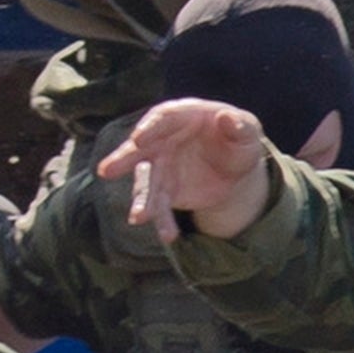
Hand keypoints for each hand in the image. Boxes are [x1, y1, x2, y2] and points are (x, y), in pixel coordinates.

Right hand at [103, 94, 277, 247]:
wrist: (234, 164)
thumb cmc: (237, 137)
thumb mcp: (246, 131)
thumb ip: (240, 126)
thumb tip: (226, 118)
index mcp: (179, 116)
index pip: (160, 119)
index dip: (149, 129)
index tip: (138, 139)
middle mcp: (161, 141)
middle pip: (138, 150)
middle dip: (123, 160)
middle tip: (107, 171)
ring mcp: (160, 167)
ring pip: (146, 184)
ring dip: (142, 200)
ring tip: (137, 217)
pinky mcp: (166, 190)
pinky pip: (161, 207)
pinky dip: (164, 220)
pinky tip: (168, 235)